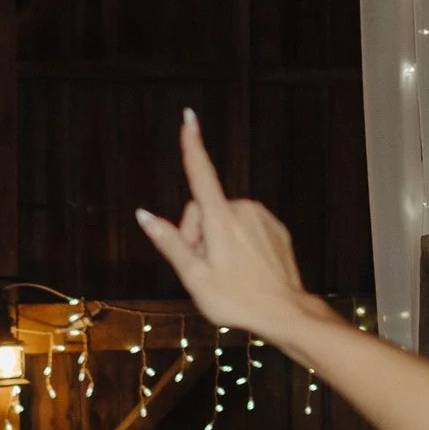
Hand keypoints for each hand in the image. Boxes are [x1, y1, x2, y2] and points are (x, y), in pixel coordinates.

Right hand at [136, 111, 319, 343]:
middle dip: (197, 235)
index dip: (193, 145)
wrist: (285, 313)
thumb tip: (143, 215)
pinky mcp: (275, 228)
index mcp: (221, 219)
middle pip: (204, 210)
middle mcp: (243, 210)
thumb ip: (170, 242)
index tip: (189, 117)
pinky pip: (245, 228)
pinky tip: (244, 270)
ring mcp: (262, 218)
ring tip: (227, 273)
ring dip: (218, 241)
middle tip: (204, 270)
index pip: (201, 174)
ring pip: (225, 220)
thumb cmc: (235, 299)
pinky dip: (238, 244)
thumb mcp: (195, 277)